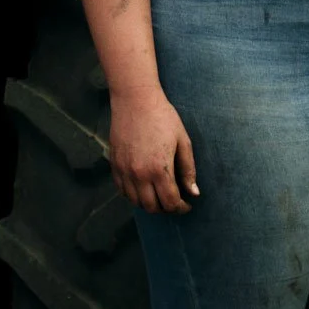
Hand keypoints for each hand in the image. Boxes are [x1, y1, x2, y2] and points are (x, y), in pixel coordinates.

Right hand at [108, 85, 199, 212]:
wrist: (135, 100)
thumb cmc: (163, 117)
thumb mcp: (183, 141)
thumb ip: (188, 170)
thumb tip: (193, 193)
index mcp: (159, 169)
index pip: (170, 202)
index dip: (181, 208)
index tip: (187, 205)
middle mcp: (139, 174)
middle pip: (152, 207)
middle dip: (166, 209)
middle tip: (175, 202)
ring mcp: (124, 170)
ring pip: (136, 202)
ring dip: (149, 203)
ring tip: (160, 195)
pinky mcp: (114, 165)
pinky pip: (122, 190)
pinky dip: (134, 195)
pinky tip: (144, 187)